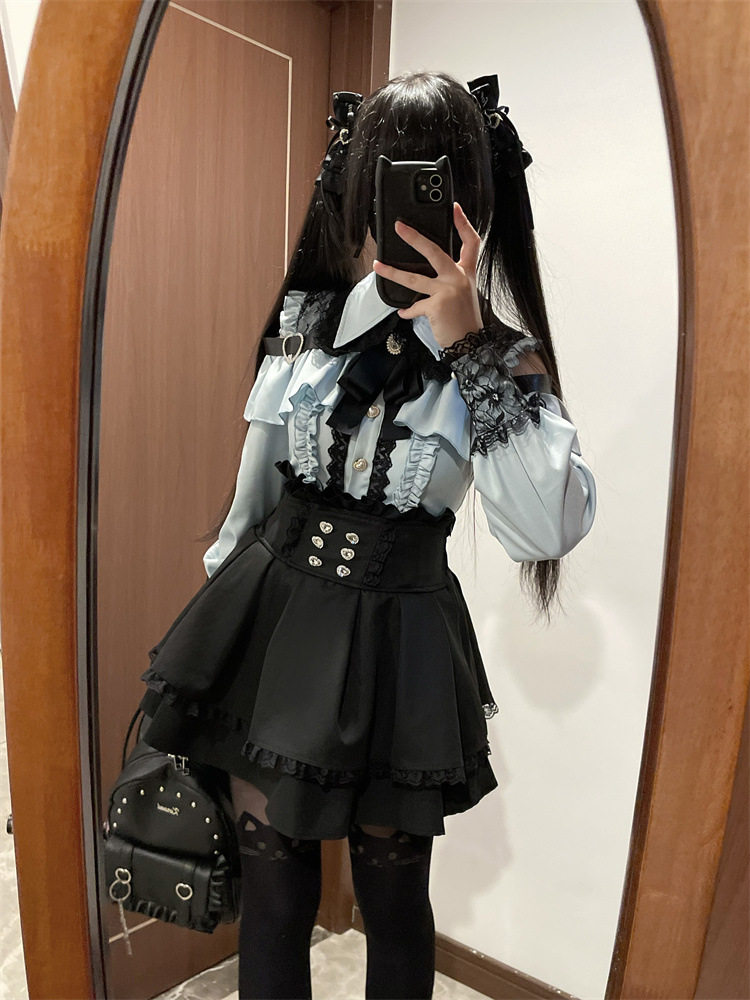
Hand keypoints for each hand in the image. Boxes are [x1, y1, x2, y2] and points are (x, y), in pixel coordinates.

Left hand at [371, 201, 483, 350]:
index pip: (470, 242)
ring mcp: (447, 291)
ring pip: (415, 278)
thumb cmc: (465, 321)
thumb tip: (425, 274)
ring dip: (393, 272)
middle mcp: (458, 278)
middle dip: (414, 238)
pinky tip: (403, 312)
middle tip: (399, 227)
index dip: (463, 223)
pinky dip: (408, 311)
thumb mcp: (463, 295)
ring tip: (378, 266)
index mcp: (467, 273)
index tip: (454, 208)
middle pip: (434, 251)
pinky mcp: (437, 305)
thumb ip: (449, 281)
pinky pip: (414, 306)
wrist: (470, 345)